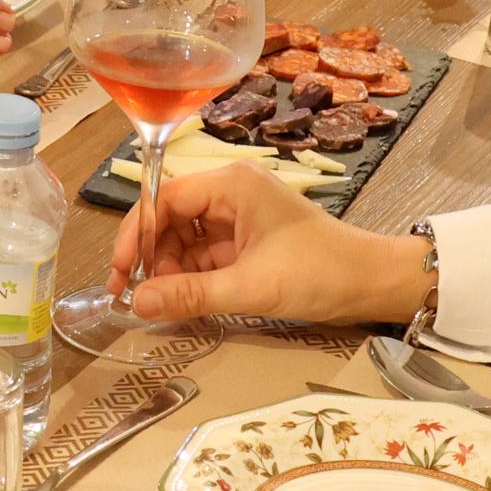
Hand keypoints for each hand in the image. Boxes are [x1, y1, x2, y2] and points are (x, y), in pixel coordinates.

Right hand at [110, 167, 434, 326]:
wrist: (371, 284)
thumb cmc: (319, 272)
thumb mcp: (251, 287)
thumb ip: (191, 294)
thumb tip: (137, 304)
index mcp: (232, 185)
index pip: (165, 199)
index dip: (135, 234)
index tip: (120, 272)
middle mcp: (231, 193)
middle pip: (171, 218)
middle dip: (151, 256)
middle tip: (138, 296)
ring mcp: (239, 218)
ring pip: (185, 240)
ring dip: (170, 270)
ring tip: (161, 304)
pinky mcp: (246, 242)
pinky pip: (204, 255)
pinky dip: (191, 277)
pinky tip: (182, 301)